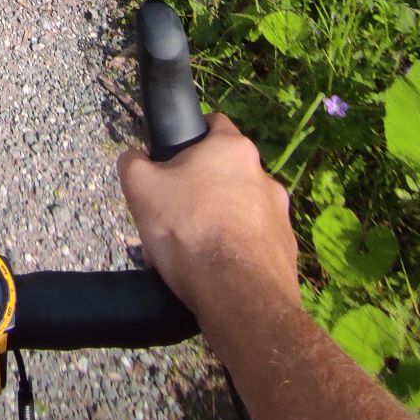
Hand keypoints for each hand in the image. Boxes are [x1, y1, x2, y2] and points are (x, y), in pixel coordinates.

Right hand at [118, 111, 300, 333]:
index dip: (191, 138)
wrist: (237, 295)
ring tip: (191, 251)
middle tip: (175, 214)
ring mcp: (281, 215)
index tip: (174, 160)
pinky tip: (214, 272)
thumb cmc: (188, 228)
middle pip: (226, 174)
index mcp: (233, 150)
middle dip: (202, 190)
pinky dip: (236, 252)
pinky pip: (254, 243)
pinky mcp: (287, 251)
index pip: (214, 124)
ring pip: (240, 210)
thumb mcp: (141, 188)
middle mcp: (265, 176)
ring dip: (219, 222)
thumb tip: (134, 157)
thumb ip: (133, 162)